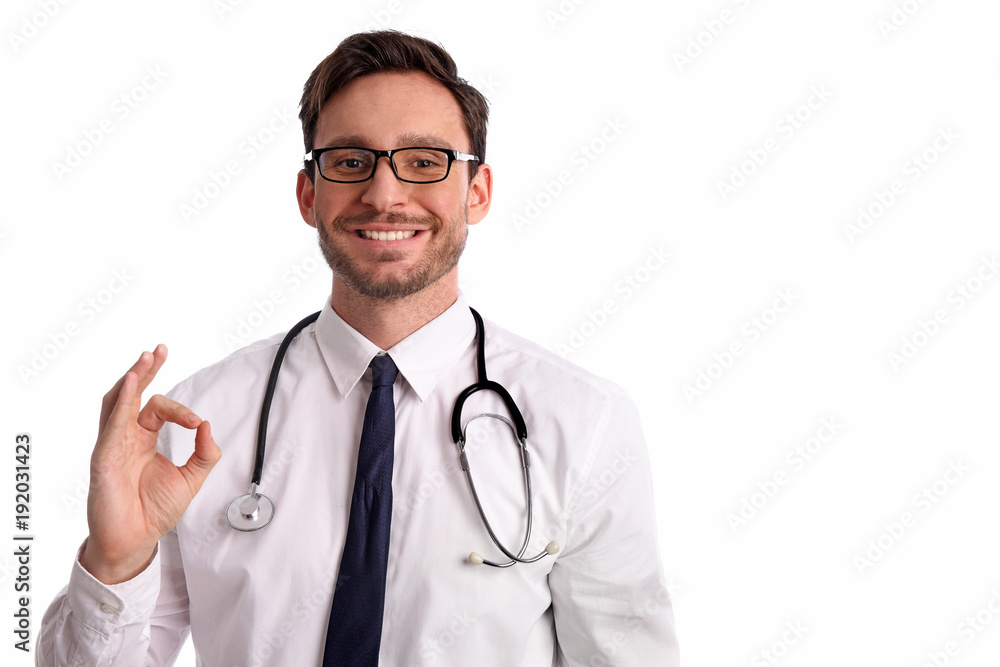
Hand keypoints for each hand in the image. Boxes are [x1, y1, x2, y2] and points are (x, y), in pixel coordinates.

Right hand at [80, 345, 221, 583]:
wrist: (135, 542)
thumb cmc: (155, 512)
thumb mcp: (191, 479)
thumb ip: (204, 453)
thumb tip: (207, 425)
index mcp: (142, 439)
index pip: (157, 408)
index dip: (179, 410)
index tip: (196, 423)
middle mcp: (124, 438)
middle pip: (132, 395)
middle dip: (146, 371)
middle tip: (159, 350)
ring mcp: (111, 446)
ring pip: (117, 403)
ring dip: (131, 379)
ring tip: (145, 358)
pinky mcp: (103, 459)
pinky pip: (112, 426)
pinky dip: (122, 403)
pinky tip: (131, 383)